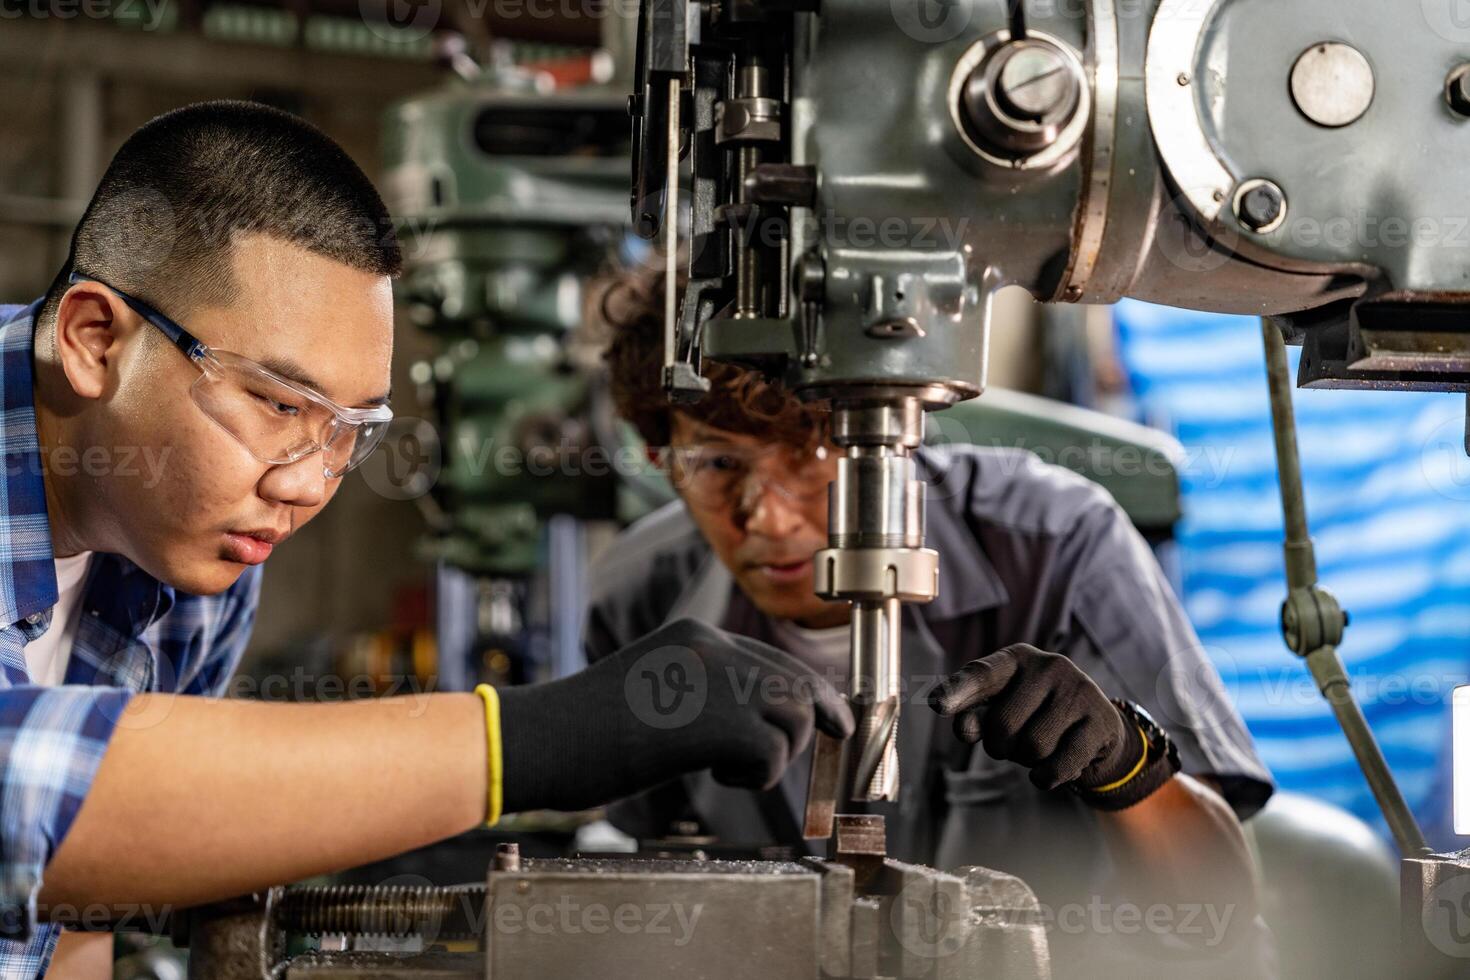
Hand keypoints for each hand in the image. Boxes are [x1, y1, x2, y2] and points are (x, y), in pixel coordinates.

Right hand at [498, 618, 853, 812]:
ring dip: (777, 755)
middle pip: (796, 685)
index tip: (834, 719)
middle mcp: (713, 649)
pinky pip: (773, 755)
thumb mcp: (653, 687)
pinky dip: (757, 777)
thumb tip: (754, 721)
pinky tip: (718, 777)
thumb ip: (702, 690)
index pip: (775, 661)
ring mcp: (716, 682)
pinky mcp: (715, 724)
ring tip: (733, 769)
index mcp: (696, 636)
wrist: (540, 739)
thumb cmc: (583, 728)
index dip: (812, 693)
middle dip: (814, 725)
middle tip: (822, 752)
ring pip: (794, 718)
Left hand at [928, 644, 1166, 803]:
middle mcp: (1049, 666)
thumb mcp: (1002, 709)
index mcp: (1016, 658)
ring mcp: (1079, 691)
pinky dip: (1044, 777)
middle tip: (1012, 743)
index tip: (937, 705)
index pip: (981, 674)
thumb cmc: (1034, 716)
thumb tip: (963, 727)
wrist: (1094, 729)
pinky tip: (1048, 770)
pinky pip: (1058, 765)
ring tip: (1036, 748)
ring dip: (1025, 760)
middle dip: (1000, 745)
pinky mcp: (1100, 721)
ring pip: (1032, 747)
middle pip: (1003, 725)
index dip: (958, 692)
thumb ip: (976, 715)